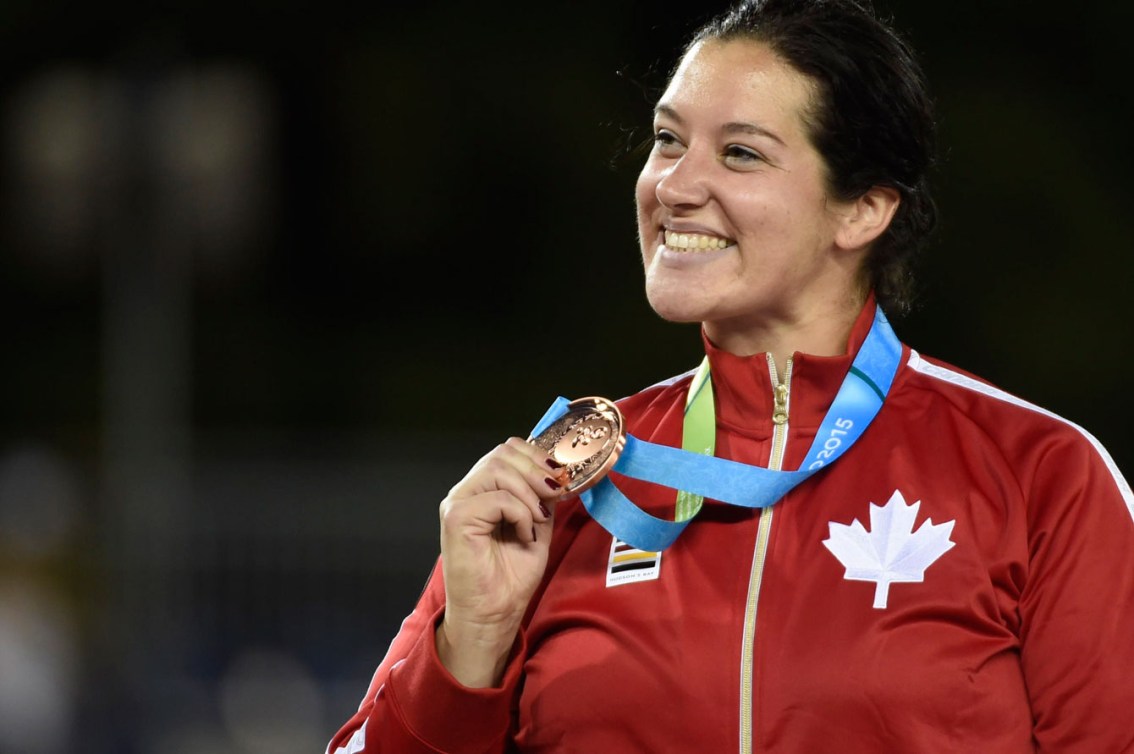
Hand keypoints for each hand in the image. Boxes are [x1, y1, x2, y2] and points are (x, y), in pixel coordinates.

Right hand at [436, 437, 567, 686]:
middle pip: (503, 452)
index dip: (538, 456)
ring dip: (529, 493)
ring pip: (499, 468)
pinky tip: (524, 535)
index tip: (561, 477)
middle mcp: (467, 491)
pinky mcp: (456, 517)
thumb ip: (544, 497)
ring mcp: (458, 502)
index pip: (508, 450)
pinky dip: (520, 513)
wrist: (494, 615)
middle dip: (537, 470)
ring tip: (538, 520)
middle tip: (556, 494)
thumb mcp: (538, 526)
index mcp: (484, 489)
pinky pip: (497, 497)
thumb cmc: (511, 577)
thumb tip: (562, 472)